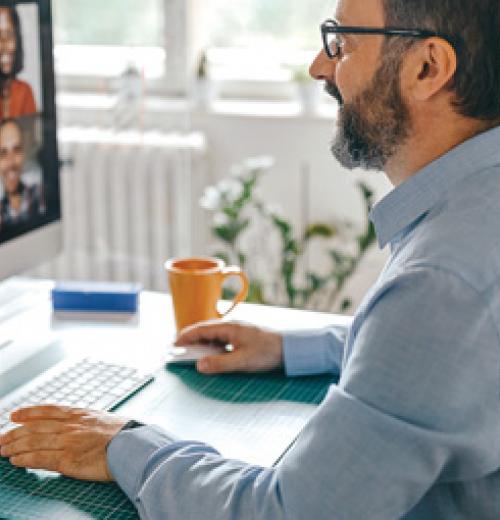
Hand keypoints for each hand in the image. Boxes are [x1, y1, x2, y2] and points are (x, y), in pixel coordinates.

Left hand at [0, 405, 128, 480]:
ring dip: (14, 446)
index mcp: (80, 414)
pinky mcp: (68, 460)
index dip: (29, 412)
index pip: (48, 410)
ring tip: (2, 451)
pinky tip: (15, 462)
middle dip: (14, 433)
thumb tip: (79, 426)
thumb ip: (87, 422)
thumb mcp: (104, 420)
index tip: (15, 415)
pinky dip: (25, 460)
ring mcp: (67, 442)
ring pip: (33, 442)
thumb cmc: (125, 434)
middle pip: (35, 427)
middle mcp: (70, 425)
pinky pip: (40, 459)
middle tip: (1, 438)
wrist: (133, 444)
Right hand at [176, 321, 283, 374]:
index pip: (201, 329)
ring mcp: (238, 331)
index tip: (174, 345)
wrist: (291, 348)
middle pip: (206, 331)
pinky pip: (223, 339)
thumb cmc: (268, 352)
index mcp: (229, 328)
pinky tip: (214, 355)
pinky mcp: (244, 337)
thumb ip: (220, 363)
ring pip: (214, 335)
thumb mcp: (242, 361)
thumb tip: (199, 365)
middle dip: (191, 340)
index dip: (186, 337)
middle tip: (180, 351)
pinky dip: (213, 346)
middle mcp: (232, 326)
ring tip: (194, 355)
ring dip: (203, 344)